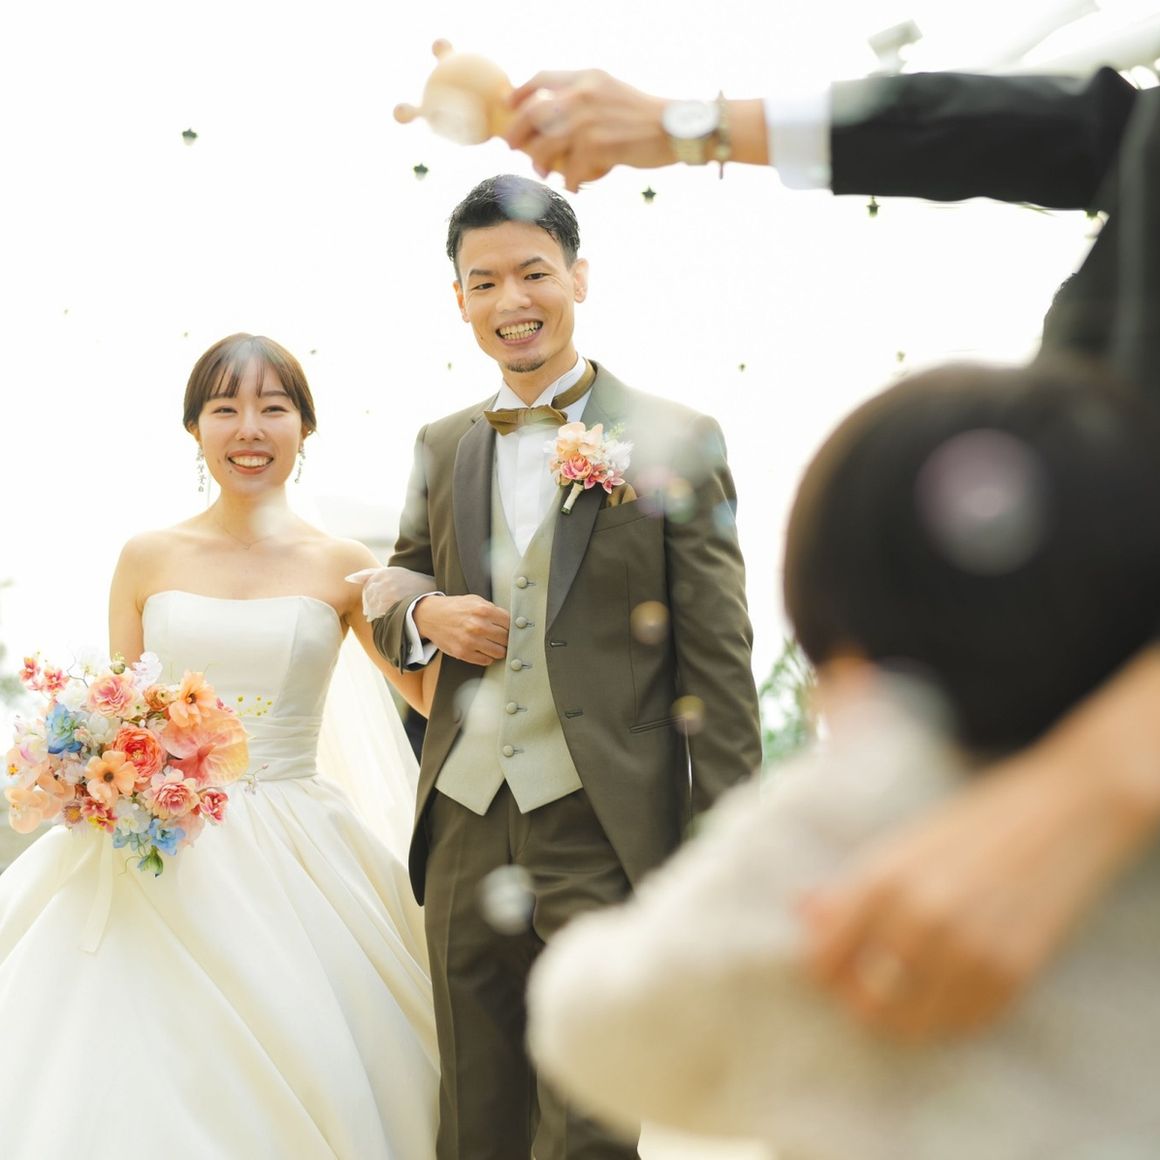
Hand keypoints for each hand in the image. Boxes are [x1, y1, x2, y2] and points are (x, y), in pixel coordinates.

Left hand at [346, 566, 435, 621]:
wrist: (431, 592)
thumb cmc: (411, 582)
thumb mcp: (392, 572)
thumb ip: (369, 574)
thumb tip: (348, 578)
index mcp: (383, 572)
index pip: (366, 587)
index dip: (369, 597)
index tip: (375, 601)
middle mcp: (384, 580)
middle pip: (368, 597)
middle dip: (370, 605)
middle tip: (377, 610)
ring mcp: (388, 592)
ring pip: (372, 605)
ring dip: (374, 612)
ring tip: (383, 613)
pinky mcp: (393, 603)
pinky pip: (379, 612)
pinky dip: (381, 616)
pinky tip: (389, 616)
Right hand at [415, 594, 509, 666]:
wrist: (430, 616)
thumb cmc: (454, 608)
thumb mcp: (475, 601)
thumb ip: (492, 609)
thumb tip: (509, 621)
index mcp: (483, 610)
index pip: (510, 623)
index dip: (510, 626)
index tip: (507, 628)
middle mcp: (478, 626)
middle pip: (506, 639)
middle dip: (504, 638)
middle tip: (500, 637)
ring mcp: (471, 641)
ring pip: (499, 652)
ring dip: (497, 649)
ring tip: (492, 644)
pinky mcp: (463, 653)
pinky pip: (486, 661)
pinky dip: (487, 657)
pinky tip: (482, 650)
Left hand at [504, 70, 671, 190]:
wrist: (675, 129)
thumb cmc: (644, 119)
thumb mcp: (612, 94)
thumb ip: (584, 98)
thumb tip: (552, 117)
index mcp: (586, 77)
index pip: (541, 78)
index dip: (520, 93)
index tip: (509, 107)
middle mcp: (583, 94)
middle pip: (533, 114)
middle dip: (516, 133)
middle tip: (512, 148)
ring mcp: (588, 120)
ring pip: (545, 146)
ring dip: (539, 163)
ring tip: (543, 173)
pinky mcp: (597, 146)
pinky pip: (568, 170)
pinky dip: (568, 182)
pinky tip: (573, 186)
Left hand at [799, 739, 1152, 1040]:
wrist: (1061, 814)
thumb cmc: (971, 824)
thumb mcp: (900, 845)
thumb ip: (850, 887)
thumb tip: (801, 914)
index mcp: (883, 879)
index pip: (825, 956)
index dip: (819, 968)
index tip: (826, 966)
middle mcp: (922, 919)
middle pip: (864, 1001)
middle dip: (854, 998)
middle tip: (859, 987)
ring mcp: (970, 951)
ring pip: (911, 1023)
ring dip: (898, 1016)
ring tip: (898, 995)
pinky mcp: (1013, 974)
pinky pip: (963, 1024)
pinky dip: (946, 1017)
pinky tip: (941, 994)